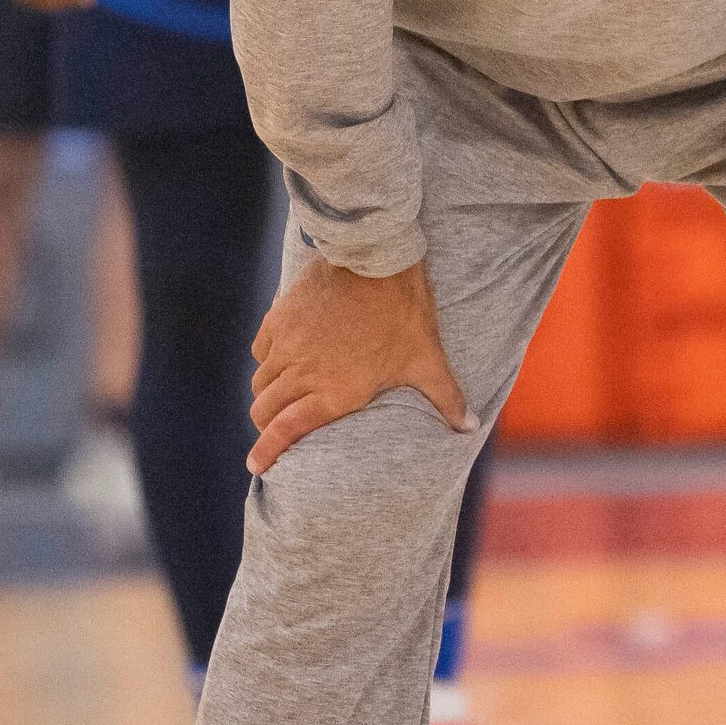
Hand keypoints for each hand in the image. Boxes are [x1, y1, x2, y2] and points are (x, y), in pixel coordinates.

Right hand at [247, 259, 474, 474]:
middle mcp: (302, 373)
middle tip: (274, 428)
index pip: (285, 431)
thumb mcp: (427, 358)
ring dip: (267, 394)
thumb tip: (470, 425)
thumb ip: (445, 397)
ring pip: (260, 381)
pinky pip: (261, 350)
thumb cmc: (403, 311)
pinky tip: (283, 358)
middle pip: (263, 410)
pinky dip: (267, 359)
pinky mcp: (279, 319)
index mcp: (334, 392)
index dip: (266, 452)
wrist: (375, 259)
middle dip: (265, 425)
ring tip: (281, 395)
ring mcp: (287, 345)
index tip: (256, 465)